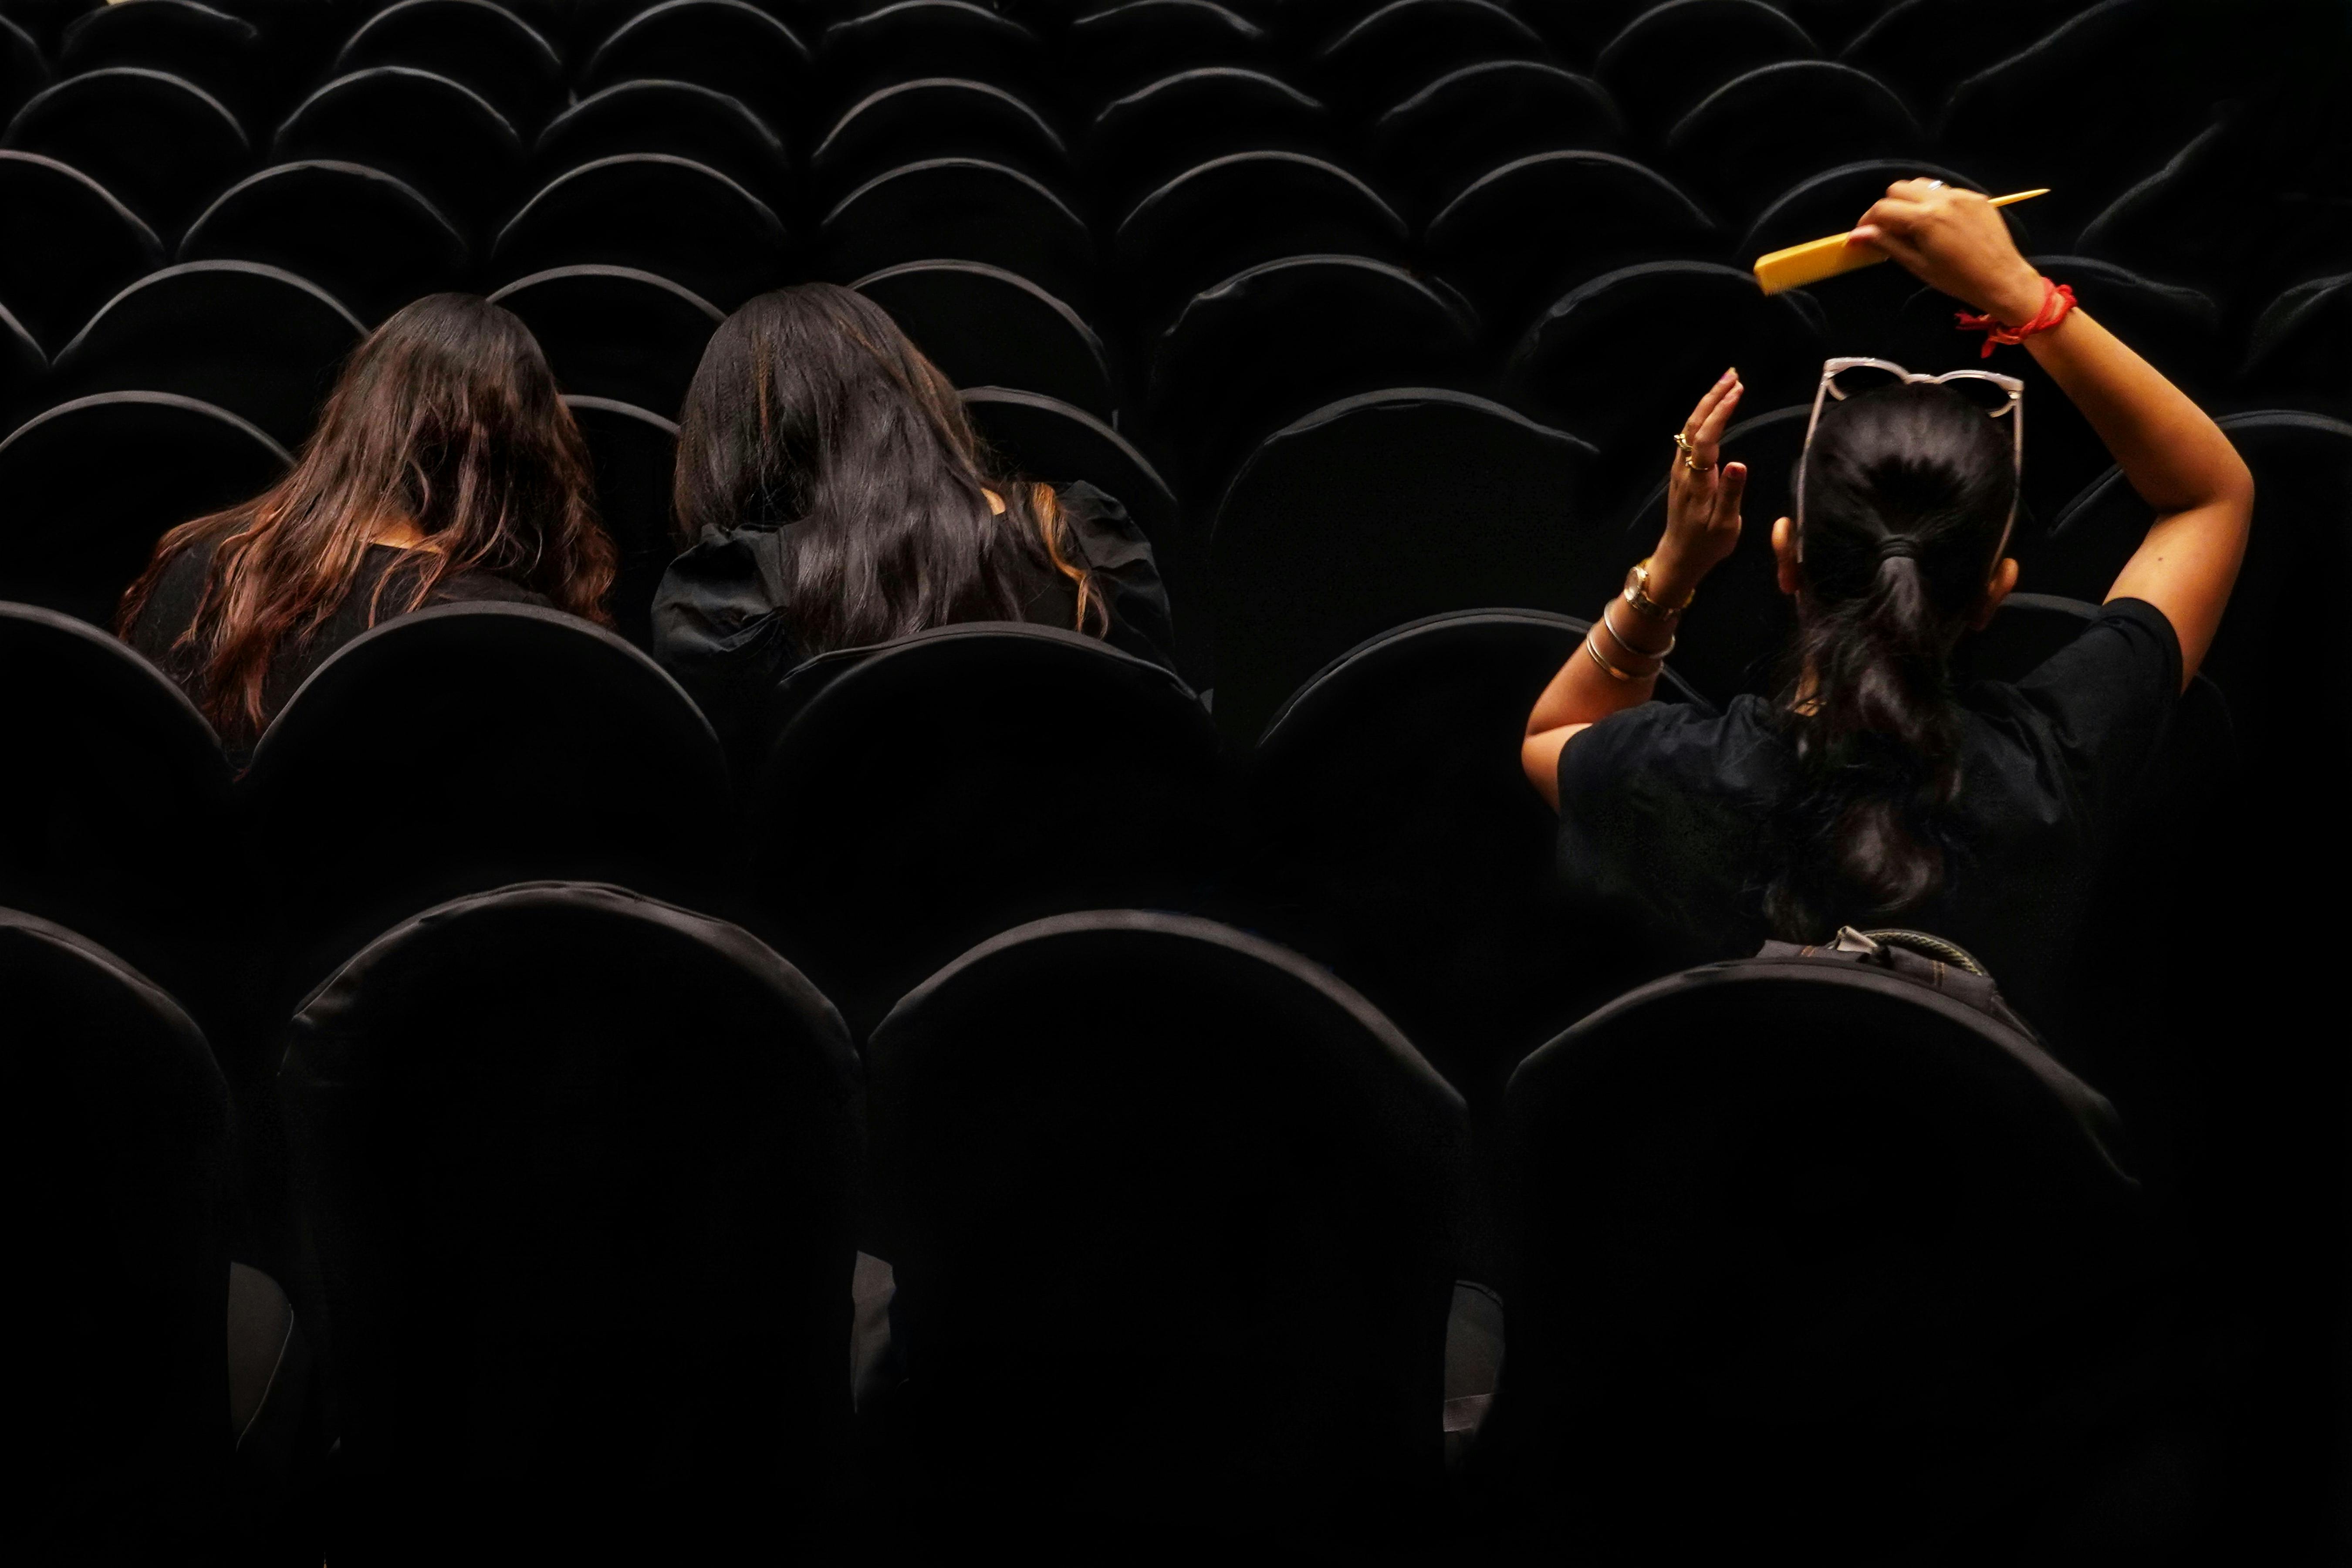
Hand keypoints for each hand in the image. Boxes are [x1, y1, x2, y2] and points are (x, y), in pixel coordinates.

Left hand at [1652, 368, 1746, 600]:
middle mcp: (1685, 470)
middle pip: (1695, 426)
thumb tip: (1738, 464)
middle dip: (1713, 397)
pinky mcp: (1682, 472)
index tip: (1736, 391)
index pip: (1706, 439)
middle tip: (1733, 374)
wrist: (1679, 557)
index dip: (1720, 413)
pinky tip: (1713, 409)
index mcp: (1698, 481)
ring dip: (1708, 403)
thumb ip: (1731, 494)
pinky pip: (1690, 437)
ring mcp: (1681, 470)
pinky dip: (1703, 417)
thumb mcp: (1724, 525)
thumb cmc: (1706, 545)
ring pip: (1690, 429)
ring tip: (1727, 383)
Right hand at [1850, 179, 2045, 323]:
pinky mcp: (1975, 197)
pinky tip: (1940, 223)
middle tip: (1891, 229)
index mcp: (1925, 219)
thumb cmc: (1956, 280)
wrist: (2001, 279)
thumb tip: (1856, 235)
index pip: (1883, 208)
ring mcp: (1961, 195)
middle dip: (1889, 206)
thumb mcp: (1917, 265)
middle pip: (1899, 187)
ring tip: (1915, 223)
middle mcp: (1942, 199)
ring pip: (1922, 184)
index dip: (1868, 220)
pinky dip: (1934, 202)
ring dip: (1911, 200)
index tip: (1865, 234)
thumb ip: (1886, 244)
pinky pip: (1945, 191)